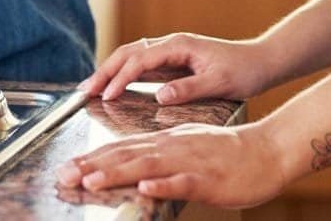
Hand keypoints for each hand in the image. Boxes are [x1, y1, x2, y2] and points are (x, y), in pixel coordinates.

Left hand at [56, 123, 288, 208]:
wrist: (266, 150)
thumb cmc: (227, 153)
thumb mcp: (187, 145)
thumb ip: (160, 153)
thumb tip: (133, 165)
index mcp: (165, 140)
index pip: (122, 146)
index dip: (92, 156)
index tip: (66, 165)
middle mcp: (171, 147)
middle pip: (126, 154)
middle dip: (92, 165)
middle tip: (64, 174)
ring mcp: (189, 161)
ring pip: (148, 166)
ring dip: (118, 173)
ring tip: (91, 180)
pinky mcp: (208, 179)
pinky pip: (182, 183)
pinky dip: (163, 185)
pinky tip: (145, 190)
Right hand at [81, 32, 274, 103]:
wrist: (260, 62)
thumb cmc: (243, 71)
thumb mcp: (219, 83)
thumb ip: (188, 89)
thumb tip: (159, 96)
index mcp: (179, 46)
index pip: (140, 60)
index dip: (121, 78)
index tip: (106, 96)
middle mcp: (171, 45)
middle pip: (128, 53)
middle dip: (104, 71)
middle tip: (84, 90)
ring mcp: (170, 52)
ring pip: (131, 57)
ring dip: (110, 70)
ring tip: (90, 88)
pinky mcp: (172, 63)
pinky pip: (141, 66)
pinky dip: (123, 74)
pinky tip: (113, 87)